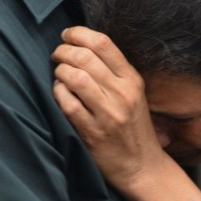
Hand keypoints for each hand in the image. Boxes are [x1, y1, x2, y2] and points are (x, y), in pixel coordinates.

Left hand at [52, 26, 169, 198]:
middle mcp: (123, 93)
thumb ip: (114, 72)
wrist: (142, 167)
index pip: (103, 43)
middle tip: (57, 55)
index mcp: (132, 80)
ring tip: (59, 75)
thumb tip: (81, 46)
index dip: (79, 33)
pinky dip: (58, 94)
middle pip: (85, 57)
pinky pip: (68, 104)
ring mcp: (108, 113)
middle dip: (63, 51)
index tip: (67, 35)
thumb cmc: (133, 127)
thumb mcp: (133, 94)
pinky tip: (60, 94)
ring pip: (75, 77)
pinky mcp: (93, 133)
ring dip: (60, 72)